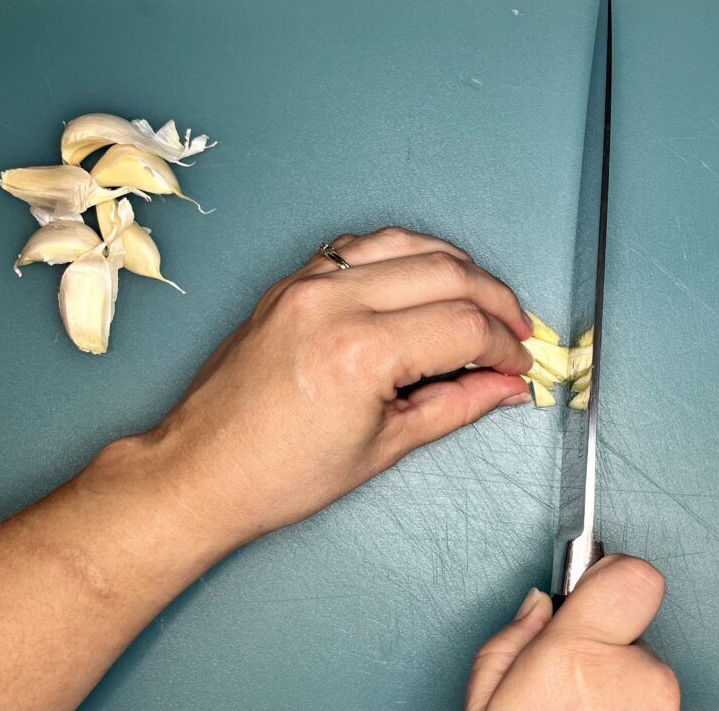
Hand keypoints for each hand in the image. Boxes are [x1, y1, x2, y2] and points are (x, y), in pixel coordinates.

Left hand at [93, 226, 534, 542]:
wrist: (201, 471)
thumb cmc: (279, 475)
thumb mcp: (384, 447)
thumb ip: (457, 405)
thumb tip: (506, 386)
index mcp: (360, 351)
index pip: (465, 327)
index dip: (505, 347)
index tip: (517, 365)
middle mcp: (334, 301)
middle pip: (449, 273)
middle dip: (497, 301)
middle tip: (515, 331)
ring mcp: (308, 283)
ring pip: (410, 243)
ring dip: (458, 266)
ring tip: (482, 299)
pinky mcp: (292, 281)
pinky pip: (364, 244)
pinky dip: (406, 254)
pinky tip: (423, 279)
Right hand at [466, 555, 679, 710]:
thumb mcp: (484, 701)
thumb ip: (513, 638)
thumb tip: (538, 606)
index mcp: (577, 658)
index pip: (636, 577)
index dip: (614, 576)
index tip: (596, 590)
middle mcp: (631, 681)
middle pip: (633, 631)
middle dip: (605, 648)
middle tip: (568, 684)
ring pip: (646, 673)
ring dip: (620, 688)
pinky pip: (653, 705)